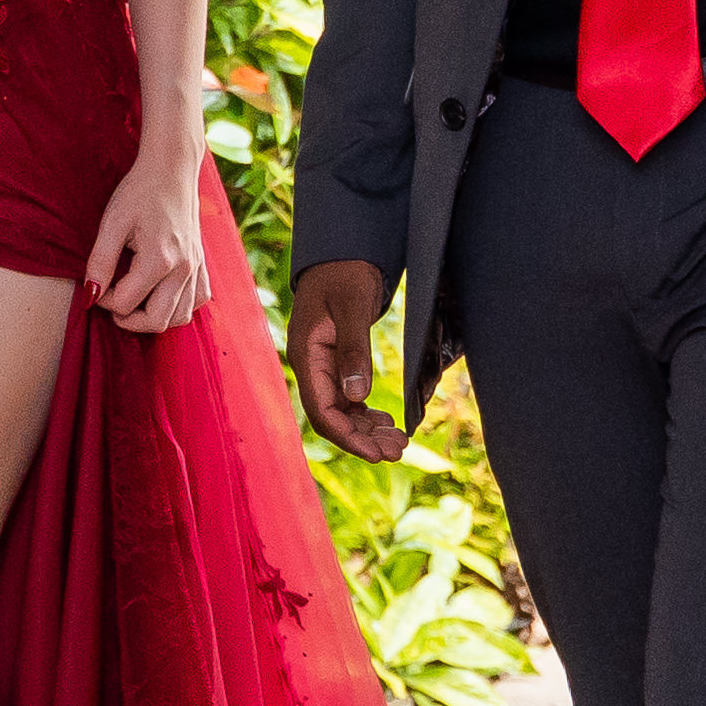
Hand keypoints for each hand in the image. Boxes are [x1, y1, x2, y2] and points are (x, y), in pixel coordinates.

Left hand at [82, 152, 206, 335]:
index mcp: (159, 260)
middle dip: (128, 319)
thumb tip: (90, 295)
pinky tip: (161, 294)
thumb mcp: (112, 223)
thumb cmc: (139, 192)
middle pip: (156, 321)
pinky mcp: (202, 264)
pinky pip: (197, 301)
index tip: (95, 283)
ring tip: (134, 301)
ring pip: (180, 317)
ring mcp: (196, 268)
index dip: (103, 300)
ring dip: (154, 317)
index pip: (125, 304)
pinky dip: (179, 306)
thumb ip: (100, 262)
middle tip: (111, 301)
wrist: (171, 169)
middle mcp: (183, 269)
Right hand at [287, 257, 407, 459]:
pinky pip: (348, 397)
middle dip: (363, 438)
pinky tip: (387, 422)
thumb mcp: (352, 307)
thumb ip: (354, 349)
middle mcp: (311, 365)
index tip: (376, 453)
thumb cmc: (345, 273)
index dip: (348, 436)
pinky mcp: (336, 361)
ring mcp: (322, 365)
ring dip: (368, 429)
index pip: (322, 410)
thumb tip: (357, 395)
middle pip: (332, 417)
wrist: (343, 252)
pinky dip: (367, 413)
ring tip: (398, 443)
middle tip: (397, 452)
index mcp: (306, 355)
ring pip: (342, 410)